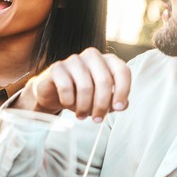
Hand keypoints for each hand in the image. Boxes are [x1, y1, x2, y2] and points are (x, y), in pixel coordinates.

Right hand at [15, 48, 130, 121]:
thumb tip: (122, 105)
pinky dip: (68, 101)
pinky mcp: (57, 67)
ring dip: (84, 106)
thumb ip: (114, 101)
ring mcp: (74, 60)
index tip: (118, 107)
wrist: (54, 93)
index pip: (122, 71)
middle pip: (104, 81)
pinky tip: (67, 105)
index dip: (123, 91)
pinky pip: (66, 87)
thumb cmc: (82, 95)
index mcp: (108, 61)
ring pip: (85, 86)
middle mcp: (92, 56)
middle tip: (98, 119)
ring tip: (81, 116)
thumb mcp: (102, 100)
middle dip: (101, 104)